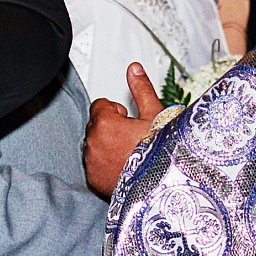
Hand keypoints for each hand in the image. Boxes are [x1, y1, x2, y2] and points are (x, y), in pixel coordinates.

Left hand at [82, 63, 163, 197]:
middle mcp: (93, 142)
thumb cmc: (161, 152)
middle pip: (96, 124)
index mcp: (105, 123)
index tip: (129, 120)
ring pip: (94, 144)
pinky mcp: (93, 179)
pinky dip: (104, 163)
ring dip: (106, 144)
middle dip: (111, 127)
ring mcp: (92, 162)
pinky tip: (124, 166)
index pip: (100, 105)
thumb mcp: (155, 115)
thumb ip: (141, 89)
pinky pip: (93, 163)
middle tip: (133, 137)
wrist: (163, 185)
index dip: (116, 110)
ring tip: (130, 152)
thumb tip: (134, 69)